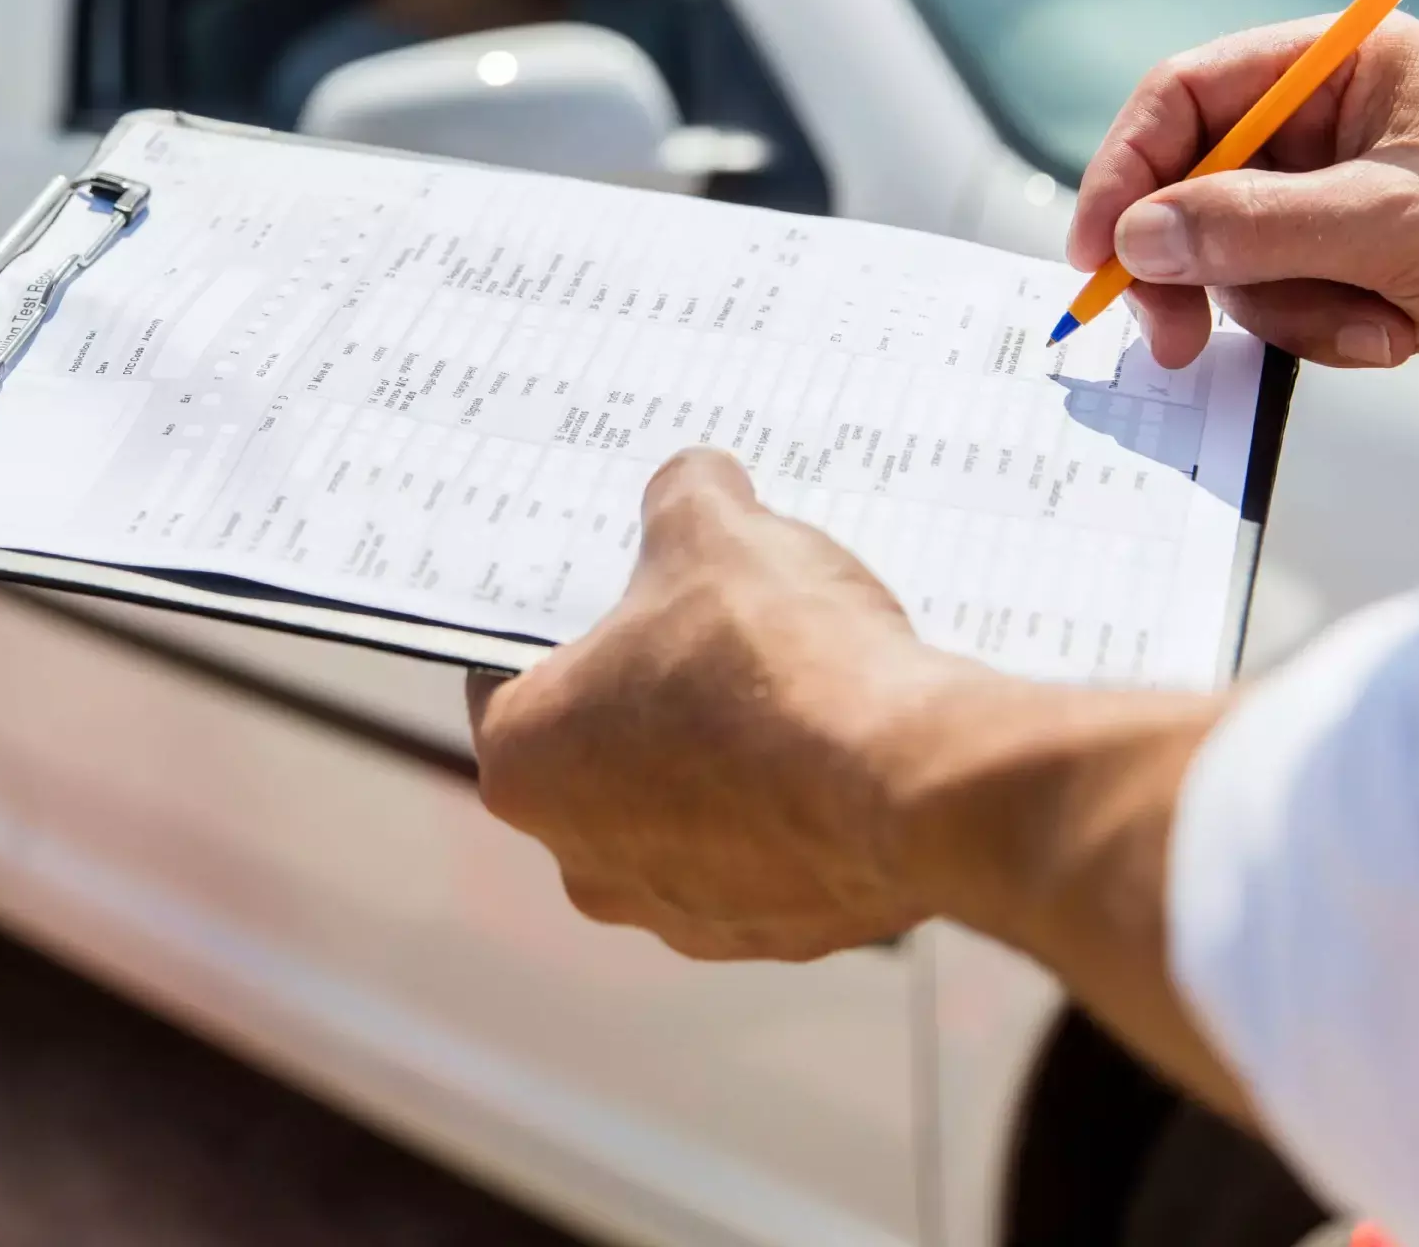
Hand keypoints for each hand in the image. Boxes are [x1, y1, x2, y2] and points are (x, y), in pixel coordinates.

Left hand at [469, 448, 1249, 1118]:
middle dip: (652, 688)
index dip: (566, 620)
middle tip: (711, 623)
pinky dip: (794, 807)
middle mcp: (582, 859)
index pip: (509, 676)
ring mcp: (680, 912)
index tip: (614, 588)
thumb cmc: (777, 661)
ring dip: (725, 755)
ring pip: (687, 810)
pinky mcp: (774, 935)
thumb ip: (685, 496)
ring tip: (791, 682)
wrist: (910, 782)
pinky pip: (768, 854)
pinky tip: (838, 745)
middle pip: (600, 749)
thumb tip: (695, 483)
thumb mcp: (714, 530)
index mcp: (525, 763)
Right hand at [1067, 15, 1418, 382]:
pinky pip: (1275, 300)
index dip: (1127, 169)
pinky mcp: (1346, 260)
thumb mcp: (1395, 220)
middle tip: (1173, 338)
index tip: (1100, 251)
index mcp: (1337, 65)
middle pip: (1191, 184)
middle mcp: (1324, 121)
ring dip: (1284, 308)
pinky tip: (1394, 333)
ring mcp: (1331, 194)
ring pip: (1229, 256)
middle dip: (1195, 264)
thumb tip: (1140, 239)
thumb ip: (1258, 224)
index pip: (1187, 97)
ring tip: (1372, 325)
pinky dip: (1319, 330)